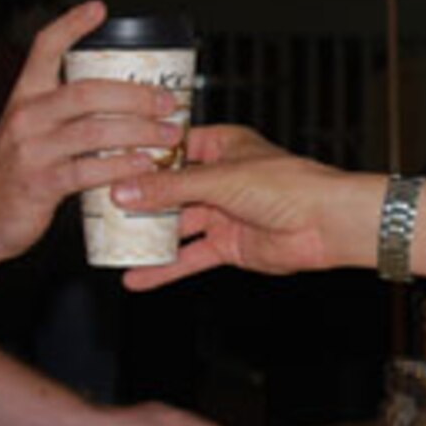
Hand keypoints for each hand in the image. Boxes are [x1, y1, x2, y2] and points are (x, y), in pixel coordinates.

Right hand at [0, 2, 186, 263]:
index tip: (99, 9)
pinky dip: (121, 166)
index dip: (71, 25)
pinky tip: (145, 164)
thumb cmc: (14, 173)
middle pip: (87, 91)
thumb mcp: (30, 131)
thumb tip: (124, 103)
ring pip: (94, 131)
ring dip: (139, 131)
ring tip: (169, 134)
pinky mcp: (39, 184)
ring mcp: (31, 150)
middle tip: (168, 101)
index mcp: (25, 96)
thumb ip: (65, 115)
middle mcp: (26, 116)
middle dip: (135, 94)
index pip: (45, 48)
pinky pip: (88, 171)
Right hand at [114, 125, 368, 288]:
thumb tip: (124, 191)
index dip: (142, 157)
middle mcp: (220, 177)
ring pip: (176, 225)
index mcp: (222, 146)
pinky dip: (165, 269)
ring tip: (109, 245)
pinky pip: (190, 257)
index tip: (107, 165)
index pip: (172, 148)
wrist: (327, 224)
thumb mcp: (219, 180)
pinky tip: (137, 278)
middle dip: (138, 200)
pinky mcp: (228, 244)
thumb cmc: (289, 186)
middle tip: (99, 209)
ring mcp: (223, 212)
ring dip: (147, 237)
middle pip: (169, 188)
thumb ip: (169, 188)